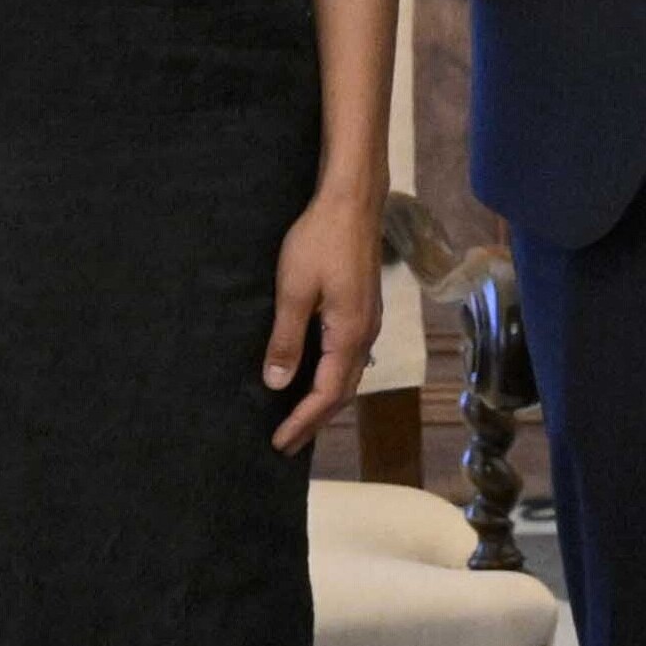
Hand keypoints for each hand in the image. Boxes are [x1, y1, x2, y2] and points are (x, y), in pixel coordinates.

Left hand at [260, 183, 381, 453]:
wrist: (352, 202)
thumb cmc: (320, 241)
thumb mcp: (293, 291)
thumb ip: (286, 340)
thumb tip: (277, 384)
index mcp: (348, 335)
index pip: (326, 394)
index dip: (302, 421)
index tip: (279, 443)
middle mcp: (365, 334)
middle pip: (343, 391)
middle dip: (315, 419)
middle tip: (287, 443)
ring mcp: (368, 321)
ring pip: (349, 375)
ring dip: (324, 400)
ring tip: (300, 416)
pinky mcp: (364, 308)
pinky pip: (350, 357)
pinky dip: (331, 377)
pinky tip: (316, 375)